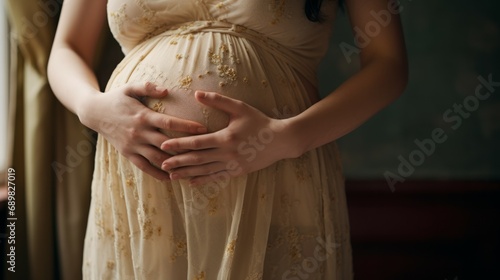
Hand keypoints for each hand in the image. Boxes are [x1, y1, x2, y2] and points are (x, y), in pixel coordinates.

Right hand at [78, 82, 206, 179]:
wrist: (94, 113)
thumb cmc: (117, 98)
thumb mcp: (130, 88)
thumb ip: (148, 87)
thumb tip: (167, 90)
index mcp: (143, 116)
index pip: (169, 122)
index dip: (186, 126)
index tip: (203, 129)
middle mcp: (139, 133)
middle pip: (166, 144)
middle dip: (186, 149)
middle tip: (204, 152)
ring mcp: (133, 145)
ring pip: (157, 159)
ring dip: (175, 164)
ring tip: (193, 168)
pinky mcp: (128, 154)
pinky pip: (145, 167)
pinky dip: (158, 174)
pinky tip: (171, 177)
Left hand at [160, 91, 300, 184]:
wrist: (280, 140)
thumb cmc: (259, 121)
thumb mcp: (240, 108)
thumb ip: (218, 101)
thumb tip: (196, 93)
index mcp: (225, 137)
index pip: (197, 142)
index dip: (179, 144)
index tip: (164, 145)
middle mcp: (227, 154)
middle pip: (197, 159)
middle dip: (178, 162)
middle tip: (161, 164)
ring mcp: (232, 165)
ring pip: (205, 171)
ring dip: (187, 173)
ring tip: (172, 176)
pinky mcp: (237, 172)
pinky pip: (216, 177)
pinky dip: (203, 180)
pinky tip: (192, 182)